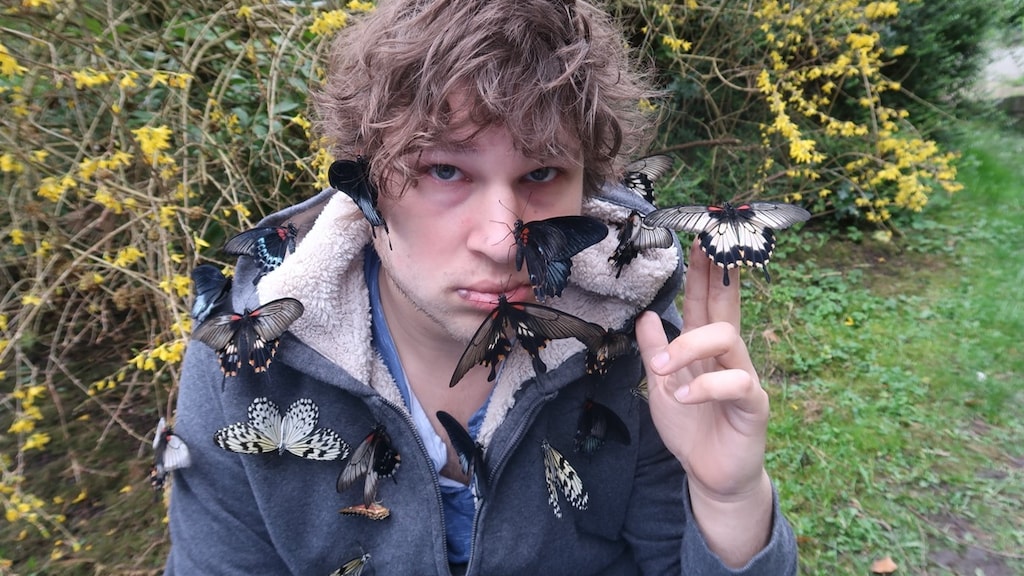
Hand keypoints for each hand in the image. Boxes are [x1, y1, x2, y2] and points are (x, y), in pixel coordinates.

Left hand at [635, 239, 772, 564]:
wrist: (710, 474)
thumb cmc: (691, 428)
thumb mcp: (663, 387)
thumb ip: (656, 353)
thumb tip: (647, 316)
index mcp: (706, 349)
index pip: (706, 302)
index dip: (703, 273)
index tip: (698, 240)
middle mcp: (729, 356)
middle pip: (725, 307)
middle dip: (716, 276)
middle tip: (704, 250)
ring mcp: (744, 377)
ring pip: (727, 338)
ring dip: (690, 348)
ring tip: (665, 371)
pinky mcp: (754, 405)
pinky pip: (736, 384)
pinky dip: (706, 387)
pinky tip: (685, 398)